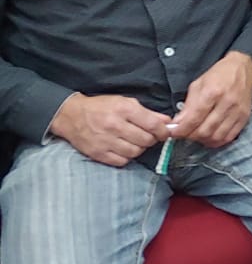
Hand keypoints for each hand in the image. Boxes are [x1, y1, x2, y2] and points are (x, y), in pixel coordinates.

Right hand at [49, 93, 170, 166]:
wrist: (72, 116)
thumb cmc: (101, 107)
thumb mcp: (125, 102)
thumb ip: (147, 113)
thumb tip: (167, 122)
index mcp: (124, 110)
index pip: (152, 125)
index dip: (163, 131)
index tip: (165, 132)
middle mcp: (115, 126)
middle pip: (145, 140)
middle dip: (152, 139)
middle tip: (149, 136)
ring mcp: (105, 141)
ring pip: (135, 152)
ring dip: (140, 148)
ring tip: (136, 142)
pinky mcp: (98, 154)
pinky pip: (121, 161)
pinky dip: (127, 157)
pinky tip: (124, 149)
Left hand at [169, 52, 251, 148]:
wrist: (243, 69)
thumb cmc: (218, 75)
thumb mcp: (198, 84)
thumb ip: (187, 106)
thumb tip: (177, 125)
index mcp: (213, 92)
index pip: (193, 119)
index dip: (180, 130)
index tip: (173, 132)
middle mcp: (227, 103)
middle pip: (204, 131)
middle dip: (190, 136)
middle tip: (184, 133)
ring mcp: (237, 112)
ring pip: (216, 137)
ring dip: (203, 140)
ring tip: (197, 134)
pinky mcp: (244, 118)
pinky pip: (228, 138)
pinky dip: (216, 140)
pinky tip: (210, 135)